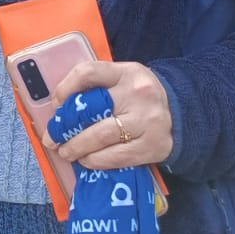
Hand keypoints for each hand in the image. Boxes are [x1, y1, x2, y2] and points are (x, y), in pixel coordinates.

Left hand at [41, 59, 173, 169]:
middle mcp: (138, 94)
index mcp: (125, 72)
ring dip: (78, 148)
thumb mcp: (122, 79)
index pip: (88, 73)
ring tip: (66, 152)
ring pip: (102, 136)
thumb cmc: (139, 96)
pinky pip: (118, 156)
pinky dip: (97, 161)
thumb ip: (96, 87)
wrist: (182, 112)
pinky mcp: (154, 146)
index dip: (65, 89)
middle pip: (92, 110)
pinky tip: (87, 161)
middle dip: (66, 128)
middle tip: (52, 139)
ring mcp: (147, 121)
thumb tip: (59, 108)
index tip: (56, 105)